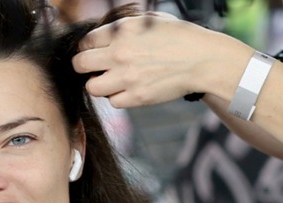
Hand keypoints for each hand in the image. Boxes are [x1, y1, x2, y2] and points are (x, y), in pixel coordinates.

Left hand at [72, 12, 227, 106]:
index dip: (87, 48)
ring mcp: (127, 77)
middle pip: (79, 64)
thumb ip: (123, 27)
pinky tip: (128, 89)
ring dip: (99, 84)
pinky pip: (113, 102)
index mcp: (122, 31)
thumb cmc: (179, 37)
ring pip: (92, 87)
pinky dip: (118, 97)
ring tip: (111, 80)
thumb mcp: (150, 20)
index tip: (93, 52)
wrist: (203, 60)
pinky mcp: (137, 97)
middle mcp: (120, 54)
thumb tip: (102, 34)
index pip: (85, 42)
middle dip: (84, 66)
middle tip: (94, 68)